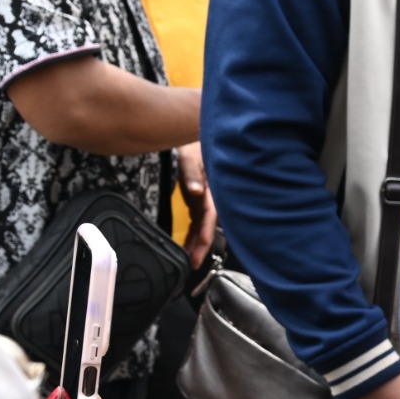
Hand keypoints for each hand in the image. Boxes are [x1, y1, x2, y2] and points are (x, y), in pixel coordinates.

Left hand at [177, 142, 215, 267]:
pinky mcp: (198, 198)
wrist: (192, 133)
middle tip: (191, 265)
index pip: (210, 217)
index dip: (205, 236)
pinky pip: (196, 220)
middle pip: (207, 226)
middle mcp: (210, 196)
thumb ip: (192, 172)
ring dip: (195, 243)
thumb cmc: (193, 141)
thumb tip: (195, 191)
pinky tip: (187, 245)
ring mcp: (204, 198)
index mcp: (212, 188)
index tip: (199, 253)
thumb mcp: (190, 154)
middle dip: (201, 247)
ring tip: (187, 261)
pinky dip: (192, 233)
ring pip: (201, 226)